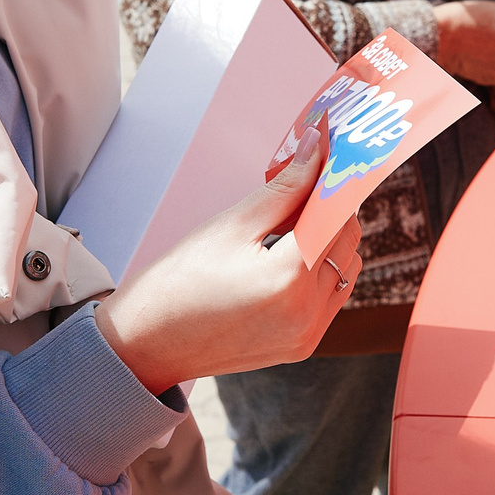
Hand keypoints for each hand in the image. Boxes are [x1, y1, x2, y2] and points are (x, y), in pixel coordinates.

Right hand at [93, 119, 361, 393]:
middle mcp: (307, 313)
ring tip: (292, 225)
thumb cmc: (179, 279)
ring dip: (331, 243)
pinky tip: (291, 258)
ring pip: (345, 271)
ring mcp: (307, 335)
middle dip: (332, 211)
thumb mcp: (232, 223)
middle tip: (305, 187)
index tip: (329, 159)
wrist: (147, 342)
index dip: (334, 183)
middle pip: (346, 244)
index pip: (337, 217)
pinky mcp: (302, 348)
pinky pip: (332, 299)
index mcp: (288, 278)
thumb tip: (318, 147)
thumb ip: (285, 187)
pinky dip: (323, 273)